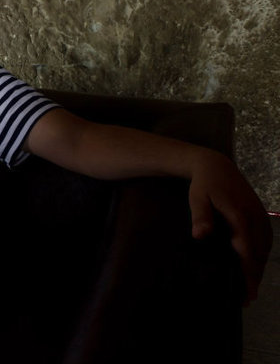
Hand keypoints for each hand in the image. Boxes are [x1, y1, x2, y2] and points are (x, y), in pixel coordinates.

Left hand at [188, 149, 272, 304]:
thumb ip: (200, 217)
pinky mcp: (260, 214)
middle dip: (255, 276)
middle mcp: (254, 218)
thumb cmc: (204, 184)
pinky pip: (265, 239)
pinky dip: (262, 254)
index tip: (246, 292)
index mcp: (239, 216)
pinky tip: (255, 265)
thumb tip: (200, 236)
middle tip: (246, 298)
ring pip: (265, 248)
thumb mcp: (197, 198)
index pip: (247, 250)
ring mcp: (260, 216)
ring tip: (250, 286)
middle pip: (259, 253)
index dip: (248, 273)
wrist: (216, 165)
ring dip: (259, 267)